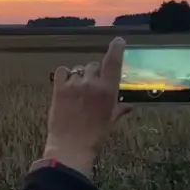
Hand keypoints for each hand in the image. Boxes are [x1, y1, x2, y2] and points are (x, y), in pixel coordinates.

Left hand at [44, 37, 130, 177]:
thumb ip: (120, 110)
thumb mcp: (110, 122)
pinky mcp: (58, 89)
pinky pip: (61, 71)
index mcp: (108, 90)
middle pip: (93, 66)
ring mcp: (74, 85)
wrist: (71, 147)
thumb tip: (130, 106)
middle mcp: (92, 83)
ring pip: (78, 70)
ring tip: (78, 90)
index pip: (113, 62)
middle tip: (92, 86)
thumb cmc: (95, 137)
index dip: (116, 49)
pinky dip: (64, 74)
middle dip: (94, 73)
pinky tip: (65, 84)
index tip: (118, 41)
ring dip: (79, 76)